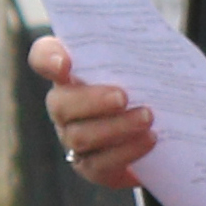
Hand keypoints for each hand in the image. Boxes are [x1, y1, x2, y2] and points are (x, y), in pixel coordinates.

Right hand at [29, 32, 152, 188]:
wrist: (162, 124)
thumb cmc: (144, 81)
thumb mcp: (142, 59)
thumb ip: (138, 48)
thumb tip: (159, 38)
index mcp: (70, 69)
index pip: (43, 57)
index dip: (48, 59)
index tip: (64, 63)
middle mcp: (63, 104)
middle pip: (61, 104)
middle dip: (92, 101)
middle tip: (122, 97)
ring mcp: (72, 137)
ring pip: (80, 137)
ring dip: (116, 127)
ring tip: (147, 118)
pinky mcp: (90, 166)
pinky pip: (100, 164)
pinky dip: (126, 151)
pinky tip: (149, 139)